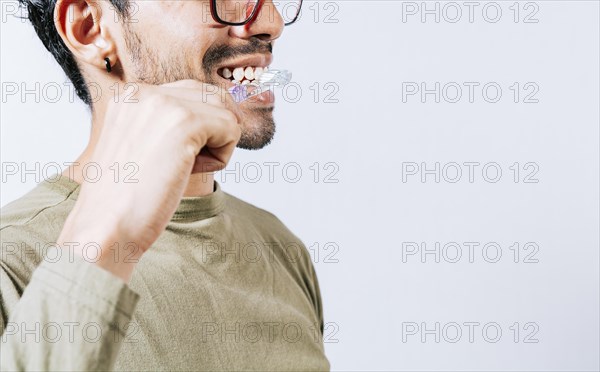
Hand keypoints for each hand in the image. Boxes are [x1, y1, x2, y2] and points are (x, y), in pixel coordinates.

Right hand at [57, 80, 240, 280]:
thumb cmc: (126, 199)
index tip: (166, 159)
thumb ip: (168, 123)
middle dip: (211, 133)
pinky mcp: (185, 121)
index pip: (190, 94)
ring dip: (217, 145)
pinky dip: (222, 157)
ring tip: (183, 168)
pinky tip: (188, 172)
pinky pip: (231, 129)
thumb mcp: (142, 145)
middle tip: (181, 165)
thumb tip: (220, 114)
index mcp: (130, 94)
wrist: (105, 227)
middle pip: (211, 97)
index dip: (195, 131)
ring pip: (225, 112)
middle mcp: (143, 91)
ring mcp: (163, 103)